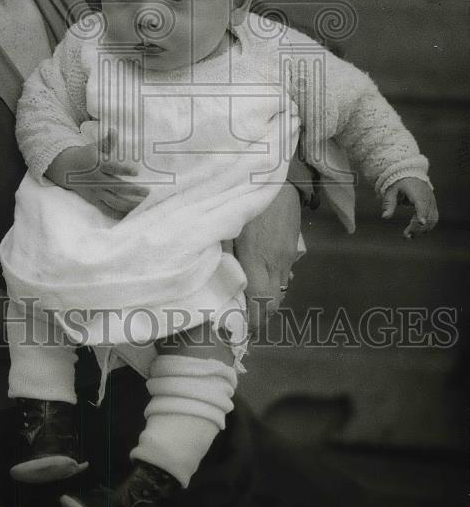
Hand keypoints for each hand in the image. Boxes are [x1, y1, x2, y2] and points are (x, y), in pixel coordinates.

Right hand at [46, 130, 149, 218]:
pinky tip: (130, 215)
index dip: (124, 170)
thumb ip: (107, 141)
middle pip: (116, 187)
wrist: (66, 168)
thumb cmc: (86, 155)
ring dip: (129, 204)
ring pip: (114, 201)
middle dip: (132, 190)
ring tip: (144, 204)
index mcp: (98, 164)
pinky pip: (107, 209)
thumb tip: (115, 129)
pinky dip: (118, 214)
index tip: (137, 171)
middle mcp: (97, 180)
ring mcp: (96, 191)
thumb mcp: (94, 146)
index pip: (112, 167)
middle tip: (147, 191)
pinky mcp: (94, 200)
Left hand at [234, 181, 300, 337]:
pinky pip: (284, 273)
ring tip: (248, 296)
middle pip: (274, 302)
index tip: (243, 331)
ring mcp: (288, 255)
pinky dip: (273, 281)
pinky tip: (259, 273)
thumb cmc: (245, 195)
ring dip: (267, 297)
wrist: (279, 175)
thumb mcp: (228, 222)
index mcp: (259, 260)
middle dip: (260, 314)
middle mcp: (277, 263)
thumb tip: (213, 275)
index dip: (254, 322)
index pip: (261, 304)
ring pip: (280, 288)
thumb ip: (221, 250)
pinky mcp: (294, 246)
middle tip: (241, 317)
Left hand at [380, 177, 437, 238]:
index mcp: (417, 192)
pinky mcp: (433, 206)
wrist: (410, 176)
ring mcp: (432, 202)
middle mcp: (427, 197)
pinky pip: (434, 219)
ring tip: (409, 236)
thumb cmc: (399, 184)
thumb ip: (389, 204)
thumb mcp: (391, 191)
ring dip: (423, 229)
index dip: (422, 213)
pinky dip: (427, 227)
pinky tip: (416, 232)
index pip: (421, 203)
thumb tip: (385, 217)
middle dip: (417, 227)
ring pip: (432, 219)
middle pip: (426, 214)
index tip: (421, 223)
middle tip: (406, 236)